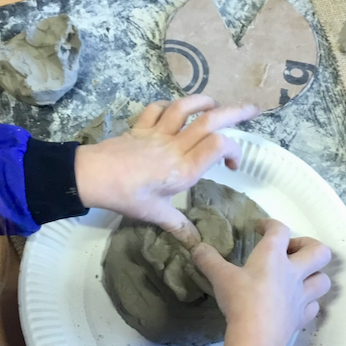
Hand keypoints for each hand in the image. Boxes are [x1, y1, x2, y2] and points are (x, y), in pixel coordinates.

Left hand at [74, 95, 258, 247]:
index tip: (232, 165)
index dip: (233, 150)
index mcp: (184, 168)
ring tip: (215, 104)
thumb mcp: (155, 214)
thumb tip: (196, 244)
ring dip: (203, 101)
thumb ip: (179, 226)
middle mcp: (175, 146)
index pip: (219, 146)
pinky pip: (157, 108)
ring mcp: (158, 133)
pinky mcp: (141, 127)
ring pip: (185, 106)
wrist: (92, 177)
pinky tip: (174, 109)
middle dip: (235, 111)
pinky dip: (168, 105)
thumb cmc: (127, 197)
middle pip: (211, 120)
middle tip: (253, 109)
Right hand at [192, 220, 331, 345]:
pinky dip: (308, 303)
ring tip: (298, 278)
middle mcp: (293, 272)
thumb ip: (208, 259)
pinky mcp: (302, 317)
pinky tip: (295, 304)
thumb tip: (196, 246)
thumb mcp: (219, 277)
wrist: (256, 337)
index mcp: (273, 256)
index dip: (271, 224)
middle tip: (291, 252)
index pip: (280, 230)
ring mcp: (301, 296)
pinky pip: (313, 306)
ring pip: (323, 280)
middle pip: (319, 251)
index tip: (260, 227)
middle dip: (308, 246)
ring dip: (314, 275)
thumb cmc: (240, 300)